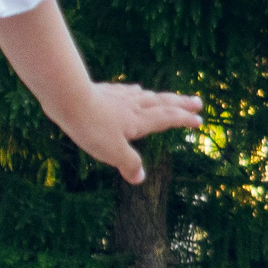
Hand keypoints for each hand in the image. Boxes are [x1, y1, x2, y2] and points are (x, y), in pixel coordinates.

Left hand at [58, 81, 206, 185]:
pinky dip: (136, 91)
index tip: (199, 121)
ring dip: (162, 97)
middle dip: (182, 104)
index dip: (185, 120)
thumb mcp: (113, 152)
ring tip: (171, 97)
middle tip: (198, 102)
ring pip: (147, 96)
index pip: (168, 119)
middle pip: (163, 103)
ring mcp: (119, 97)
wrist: (68, 99)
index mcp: (140, 122)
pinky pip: (126, 91)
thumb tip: (140, 178)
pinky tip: (135, 89)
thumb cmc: (91, 127)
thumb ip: (129, 164)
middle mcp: (134, 107)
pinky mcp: (104, 91)